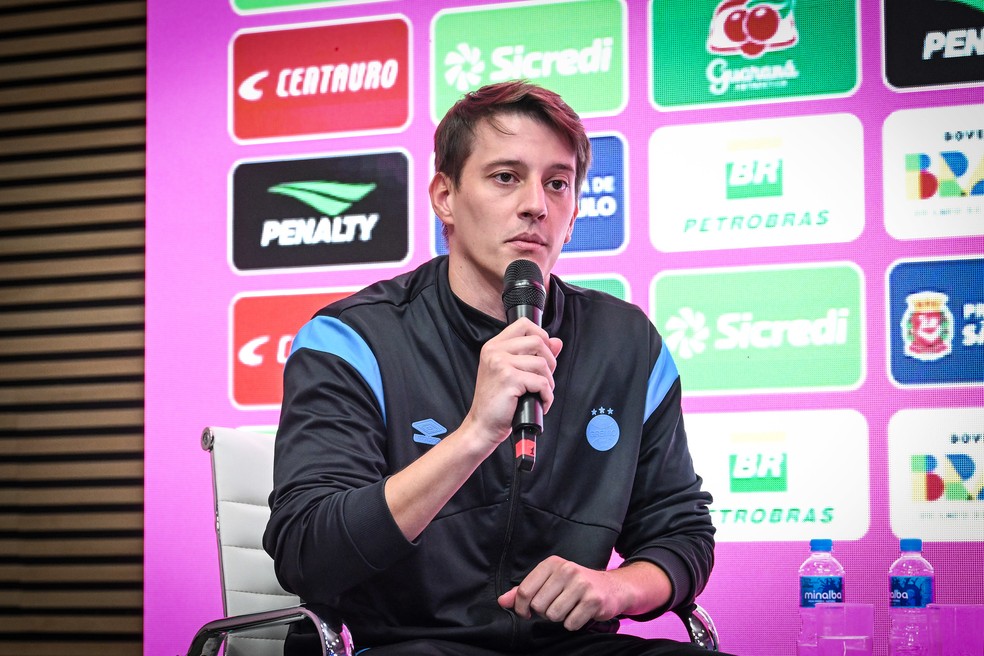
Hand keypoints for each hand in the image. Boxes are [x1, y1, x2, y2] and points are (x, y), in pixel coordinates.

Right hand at [465, 318, 562, 450]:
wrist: (482, 425)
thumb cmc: (497, 402)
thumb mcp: (513, 373)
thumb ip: (534, 355)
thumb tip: (557, 341)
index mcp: (494, 346)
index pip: (524, 325)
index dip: (541, 336)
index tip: (544, 354)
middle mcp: (495, 351)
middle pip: (538, 341)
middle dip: (550, 362)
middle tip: (544, 379)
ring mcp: (500, 363)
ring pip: (542, 363)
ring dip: (548, 382)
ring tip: (540, 393)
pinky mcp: (509, 378)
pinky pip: (541, 382)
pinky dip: (546, 396)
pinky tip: (540, 403)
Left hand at [497, 556, 622, 630]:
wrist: (611, 588)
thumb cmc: (575, 585)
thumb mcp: (549, 582)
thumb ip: (524, 591)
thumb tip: (502, 601)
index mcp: (552, 564)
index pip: (524, 590)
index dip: (521, 608)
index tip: (526, 613)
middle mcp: (566, 570)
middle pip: (538, 606)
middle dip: (544, 612)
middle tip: (556, 606)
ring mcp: (581, 584)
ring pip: (553, 615)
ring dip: (560, 618)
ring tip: (569, 608)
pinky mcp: (593, 600)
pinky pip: (570, 623)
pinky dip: (573, 623)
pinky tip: (580, 613)